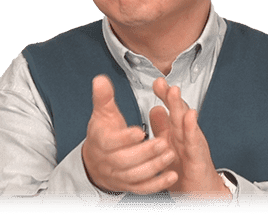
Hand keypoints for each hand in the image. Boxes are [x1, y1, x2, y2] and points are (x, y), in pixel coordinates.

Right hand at [82, 75, 177, 193]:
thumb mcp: (102, 113)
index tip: (139, 131)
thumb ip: (104, 97)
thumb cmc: (103, 133)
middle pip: (126, 161)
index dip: (124, 138)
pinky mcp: (129, 185)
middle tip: (163, 142)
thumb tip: (100, 79)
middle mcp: (109, 161)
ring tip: (170, 153)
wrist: (95, 160)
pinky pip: (143, 188)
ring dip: (154, 166)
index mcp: (102, 142)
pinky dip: (158, 184)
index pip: (111, 142)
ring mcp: (119, 175)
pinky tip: (172, 175)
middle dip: (145, 152)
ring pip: (136, 176)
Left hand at [150, 77, 231, 201]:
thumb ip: (162, 126)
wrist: (202, 193)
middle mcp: (186, 135)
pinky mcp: (197, 159)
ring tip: (174, 92)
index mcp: (177, 130)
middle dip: (171, 96)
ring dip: (180, 106)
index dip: (164, 96)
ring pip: (185, 123)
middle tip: (163, 82)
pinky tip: (190, 117)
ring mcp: (193, 145)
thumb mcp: (169, 145)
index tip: (157, 82)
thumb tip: (155, 107)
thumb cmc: (186, 169)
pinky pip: (194, 143)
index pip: (170, 109)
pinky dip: (191, 130)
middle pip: (178, 111)